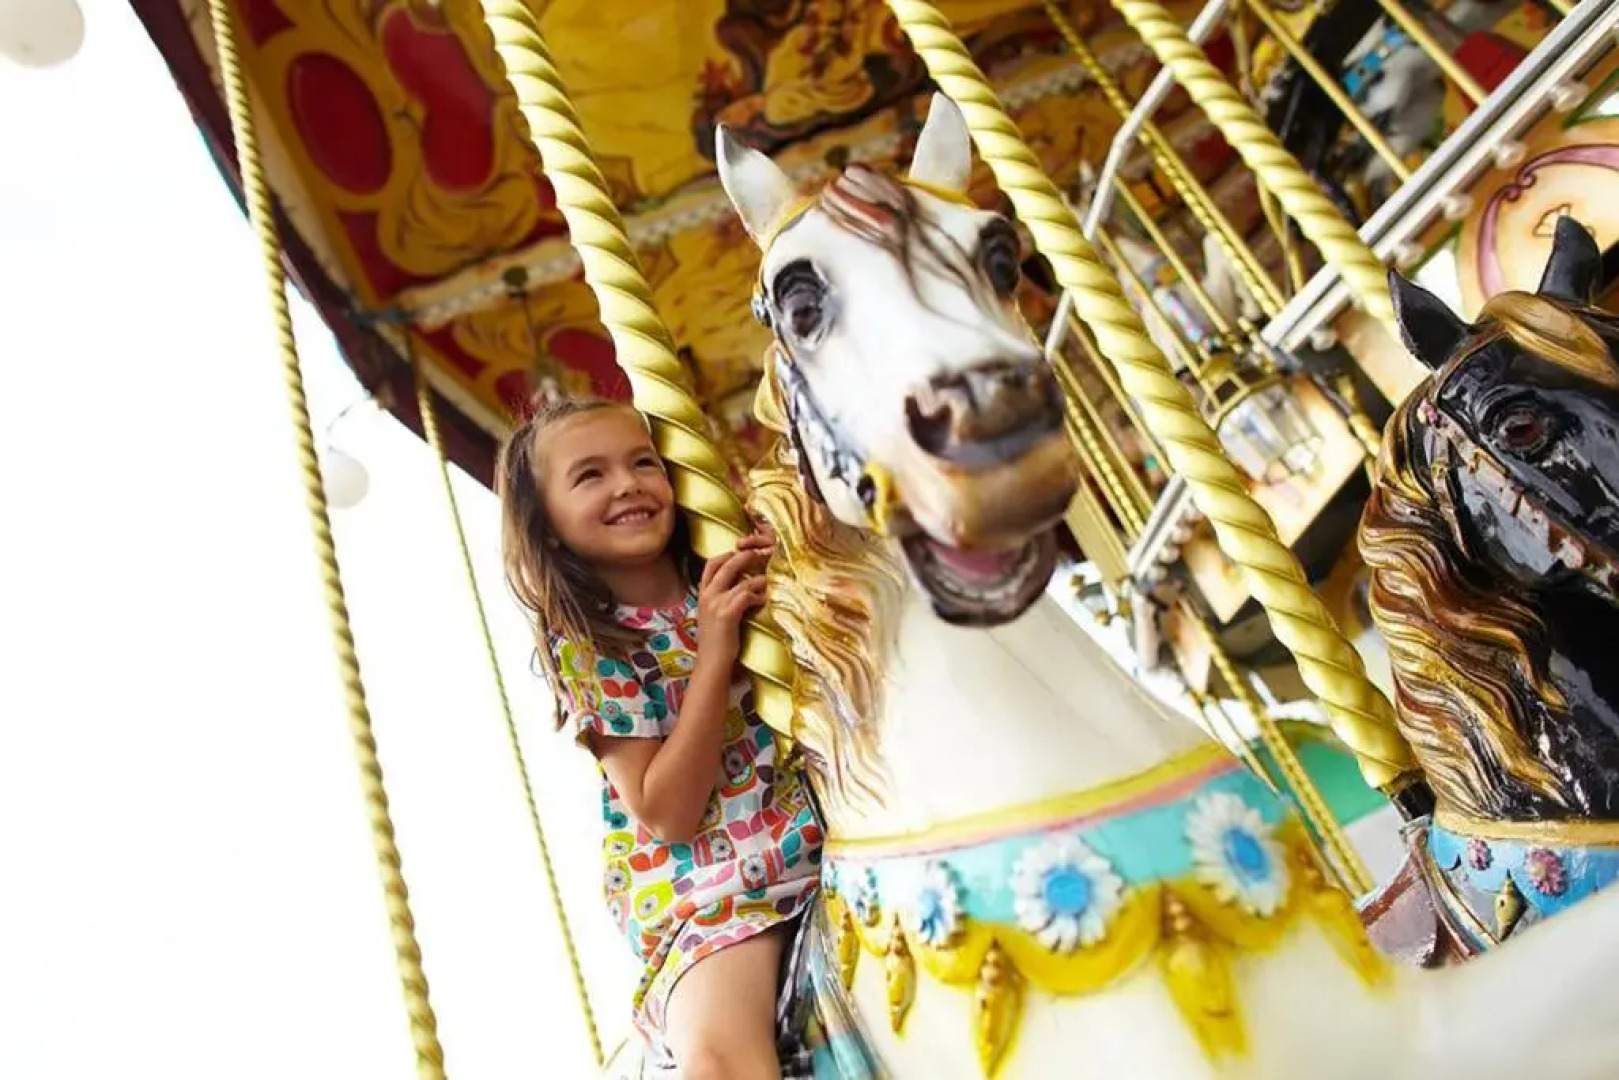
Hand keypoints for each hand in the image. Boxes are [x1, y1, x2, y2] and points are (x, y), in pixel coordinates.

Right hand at [695, 532, 772, 664]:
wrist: (711, 662)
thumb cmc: (715, 642)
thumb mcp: (711, 615)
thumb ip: (719, 599)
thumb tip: (738, 587)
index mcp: (702, 594)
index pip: (711, 563)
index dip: (727, 554)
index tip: (740, 552)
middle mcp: (708, 595)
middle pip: (726, 564)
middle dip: (745, 557)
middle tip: (760, 555)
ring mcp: (717, 604)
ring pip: (741, 580)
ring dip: (758, 580)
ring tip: (767, 583)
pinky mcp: (728, 614)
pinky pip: (747, 596)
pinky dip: (758, 597)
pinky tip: (764, 601)